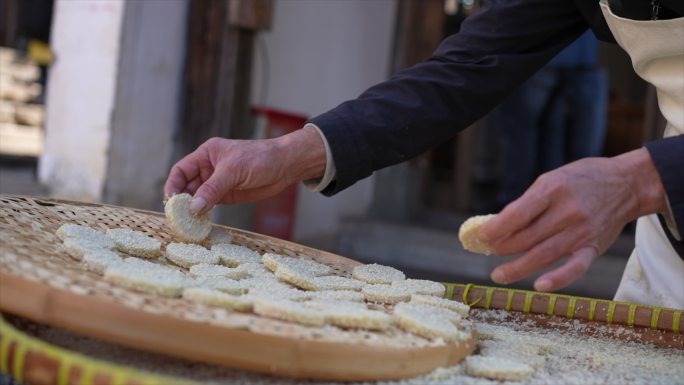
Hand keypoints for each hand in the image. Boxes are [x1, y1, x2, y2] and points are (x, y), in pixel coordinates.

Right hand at [163, 125, 326, 214]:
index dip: (174, 184)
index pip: (182, 170)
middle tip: (178, 217)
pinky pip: (210, 205)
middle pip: (187, 186)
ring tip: (187, 222)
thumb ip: (213, 189)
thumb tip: (194, 207)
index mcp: (207, 155)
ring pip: (197, 197)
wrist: (285, 166)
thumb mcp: (234, 171)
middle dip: (181, 200)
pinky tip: (200, 222)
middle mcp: (209, 169)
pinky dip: (204, 213)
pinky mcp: (228, 196)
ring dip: (192, 209)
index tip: (171, 200)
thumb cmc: (260, 158)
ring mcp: (218, 183)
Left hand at [479, 148, 666, 291]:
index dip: (495, 228)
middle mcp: (567, 211)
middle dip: (502, 248)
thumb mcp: (551, 179)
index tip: (481, 236)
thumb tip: (498, 226)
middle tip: (487, 252)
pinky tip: (539, 286)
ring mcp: (582, 231)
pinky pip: (575, 267)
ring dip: (517, 268)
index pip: (517, 214)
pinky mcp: (594, 247)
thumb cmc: (580, 180)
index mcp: (552, 189)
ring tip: (498, 275)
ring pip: (543, 255)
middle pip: (526, 237)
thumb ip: (528, 202)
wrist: (627, 184)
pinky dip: (558, 278)